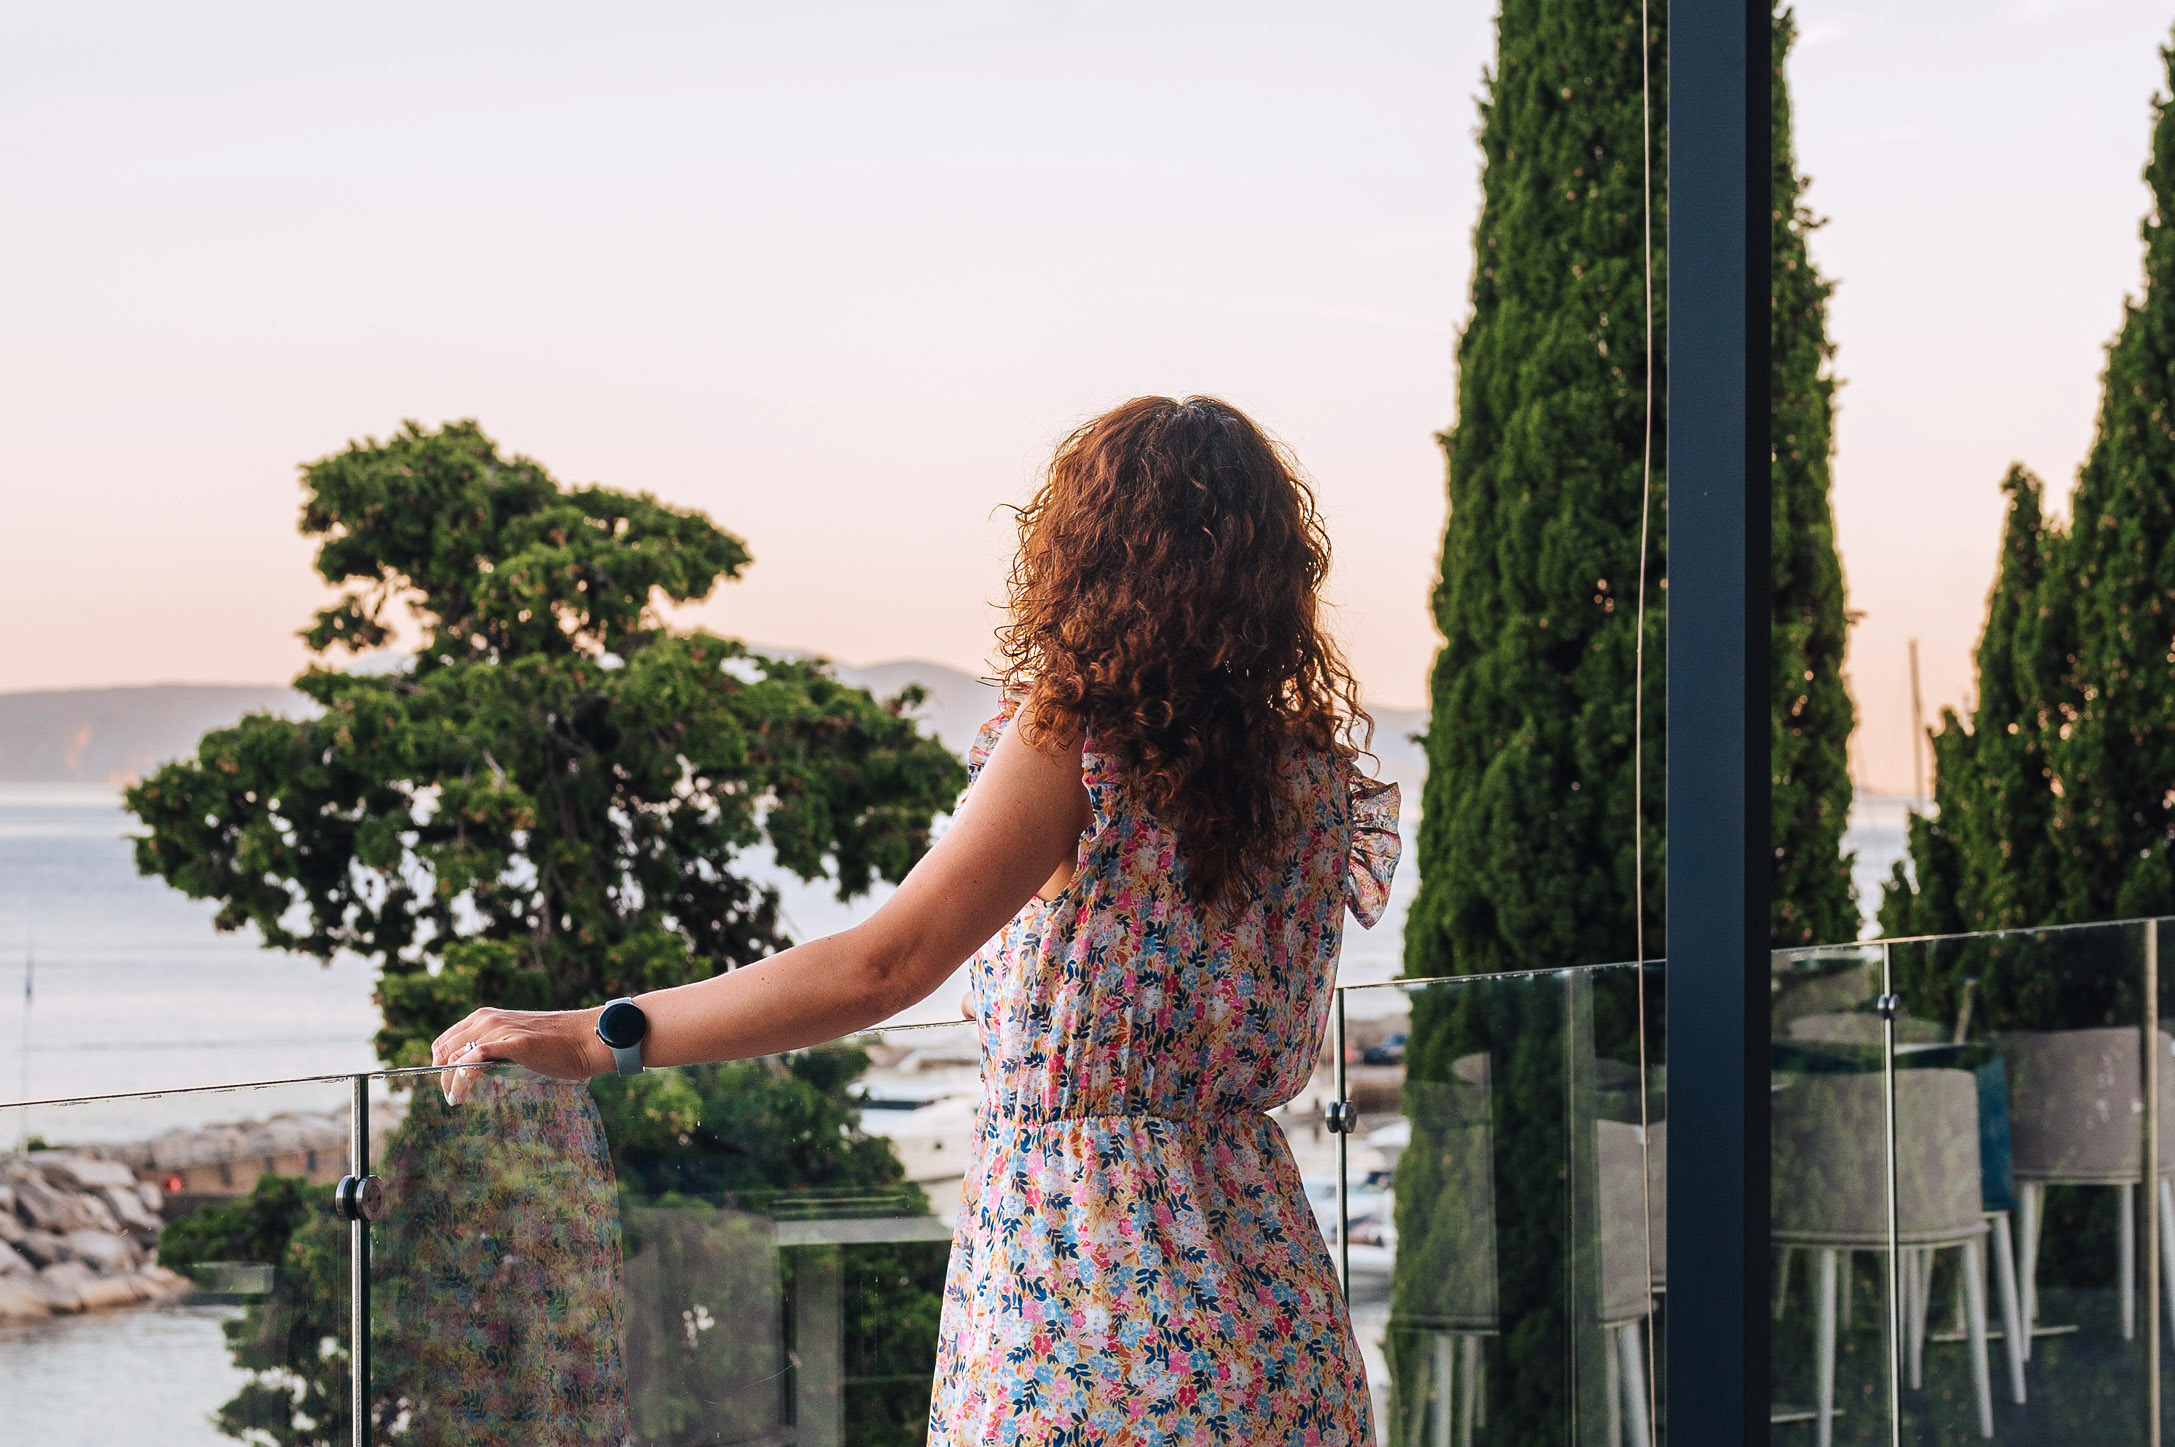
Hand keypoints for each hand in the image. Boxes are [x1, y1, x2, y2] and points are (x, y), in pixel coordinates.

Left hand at [431, 1006, 613, 1104]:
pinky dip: (462, 1079)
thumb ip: (494, 1049)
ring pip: (455, 1057)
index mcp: (486, 1016)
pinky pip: (473, 1061)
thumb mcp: (516, 1040)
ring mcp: (498, 1030)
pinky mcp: (511, 1044)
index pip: (446, 1040)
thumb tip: (475, 1069)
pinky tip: (462, 1094)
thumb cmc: (555, 1044)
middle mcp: (487, 1019)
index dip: (440, 1063)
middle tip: (452, 1097)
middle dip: (443, 1076)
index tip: (448, 1082)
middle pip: (445, 1050)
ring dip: (450, 1082)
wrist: (584, 1039)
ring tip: (456, 1100)